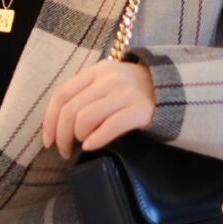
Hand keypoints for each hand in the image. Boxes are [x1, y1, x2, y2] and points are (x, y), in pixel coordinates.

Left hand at [41, 58, 156, 157]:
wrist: (174, 89)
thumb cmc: (133, 91)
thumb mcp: (107, 83)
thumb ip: (85, 94)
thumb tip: (57, 122)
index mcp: (95, 72)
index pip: (61, 95)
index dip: (49, 120)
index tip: (48, 141)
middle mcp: (107, 80)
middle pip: (70, 110)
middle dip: (62, 135)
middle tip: (63, 151)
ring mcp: (124, 94)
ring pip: (85, 119)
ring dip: (77, 138)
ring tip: (81, 146)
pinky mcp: (140, 110)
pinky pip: (110, 127)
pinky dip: (96, 140)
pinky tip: (92, 147)